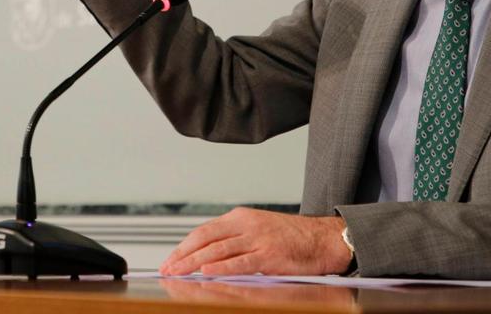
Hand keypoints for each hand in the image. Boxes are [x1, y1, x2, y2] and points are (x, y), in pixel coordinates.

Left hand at [159, 207, 350, 275]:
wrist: (323, 239)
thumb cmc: (292, 238)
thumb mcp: (258, 231)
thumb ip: (235, 241)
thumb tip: (208, 258)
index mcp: (240, 217)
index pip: (203, 231)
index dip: (184, 246)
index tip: (170, 259)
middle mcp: (245, 225)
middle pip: (205, 239)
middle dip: (183, 255)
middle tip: (167, 269)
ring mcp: (256, 239)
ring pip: (217, 250)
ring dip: (194, 263)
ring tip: (178, 273)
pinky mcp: (268, 255)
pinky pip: (240, 262)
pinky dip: (221, 268)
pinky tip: (207, 273)